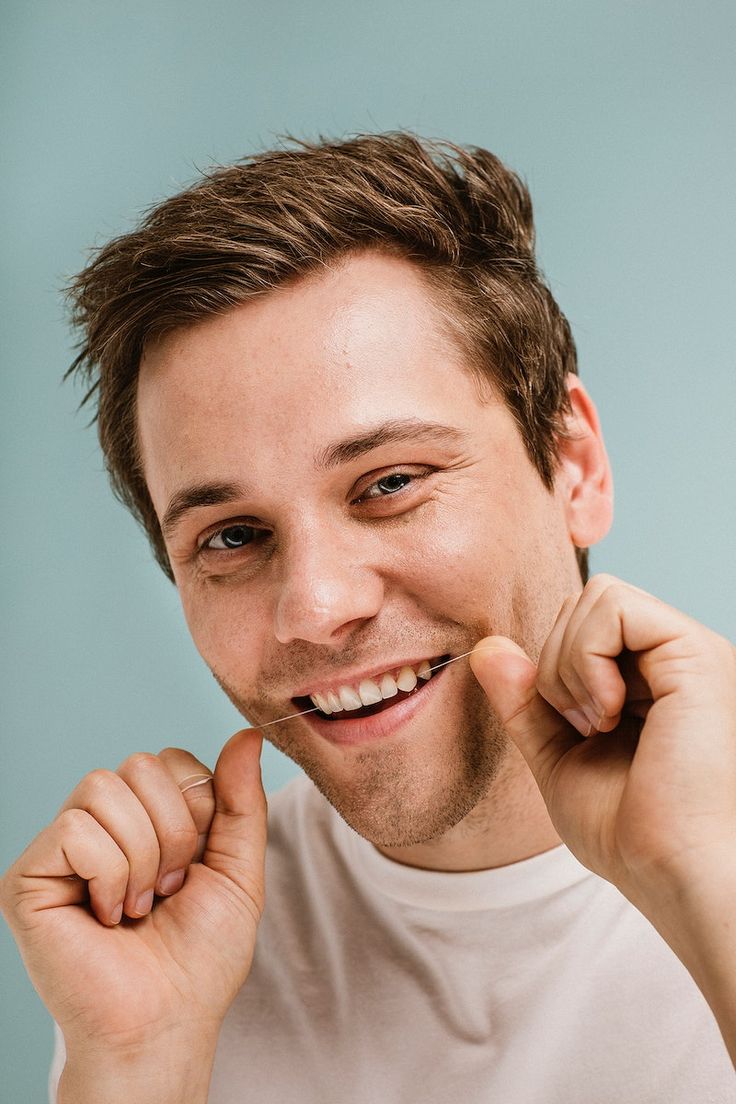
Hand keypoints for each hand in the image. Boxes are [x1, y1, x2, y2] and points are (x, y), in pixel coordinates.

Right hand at [0, 728, 265, 1062]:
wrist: (168, 1020)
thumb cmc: (201, 956)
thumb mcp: (239, 868)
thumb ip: (242, 800)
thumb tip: (248, 735)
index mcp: (143, 817)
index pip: (169, 759)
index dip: (196, 807)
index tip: (195, 866)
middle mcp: (99, 824)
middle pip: (139, 765)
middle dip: (174, 831)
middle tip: (169, 890)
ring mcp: (61, 848)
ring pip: (104, 788)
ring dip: (143, 855)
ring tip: (139, 905)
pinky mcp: (29, 877)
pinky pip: (75, 828)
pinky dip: (109, 874)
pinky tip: (107, 915)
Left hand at [469, 574, 735, 908]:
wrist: (674, 872)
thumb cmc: (630, 833)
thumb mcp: (559, 759)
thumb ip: (526, 703)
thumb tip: (486, 648)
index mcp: (653, 680)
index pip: (581, 627)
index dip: (554, 668)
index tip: (576, 730)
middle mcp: (676, 659)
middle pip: (585, 603)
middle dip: (558, 663)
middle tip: (587, 727)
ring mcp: (688, 652)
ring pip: (597, 596)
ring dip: (572, 662)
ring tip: (601, 722)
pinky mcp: (694, 651)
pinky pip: (614, 604)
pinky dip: (588, 656)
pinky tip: (611, 712)